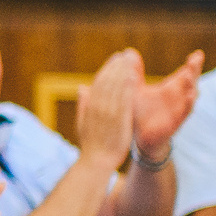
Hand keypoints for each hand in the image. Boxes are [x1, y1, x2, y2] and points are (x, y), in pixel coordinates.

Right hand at [75, 50, 141, 167]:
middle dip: (116, 66)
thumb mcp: (83, 123)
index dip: (107, 68)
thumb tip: (81, 87)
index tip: (115, 58)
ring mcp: (108, 113)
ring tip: (131, 60)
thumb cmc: (91, 144)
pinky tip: (134, 77)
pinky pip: (124, 100)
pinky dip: (128, 87)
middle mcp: (98, 107)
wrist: (96, 162)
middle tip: (126, 54)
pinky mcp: (119, 120)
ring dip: (123, 72)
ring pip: (115, 87)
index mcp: (90, 106)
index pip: (98, 82)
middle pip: (107, 81)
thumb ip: (83, 104)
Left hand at [132, 50, 204, 160]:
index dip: (193, 64)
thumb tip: (129, 52)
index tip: (198, 54)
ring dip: (191, 86)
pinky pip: (184, 113)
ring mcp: (178, 110)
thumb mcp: (137, 90)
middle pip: (190, 82)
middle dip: (194, 71)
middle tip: (195, 60)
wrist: (139, 137)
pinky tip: (189, 97)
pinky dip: (187, 105)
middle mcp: (178, 98)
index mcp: (171, 89)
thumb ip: (135, 74)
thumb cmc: (140, 111)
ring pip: (190, 97)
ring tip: (190, 75)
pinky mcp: (175, 122)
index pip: (185, 74)